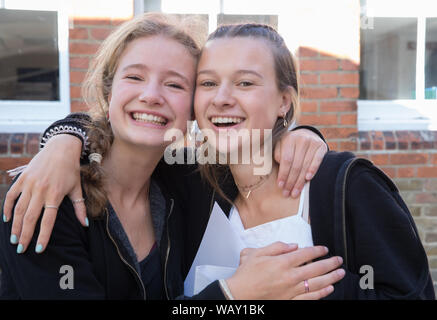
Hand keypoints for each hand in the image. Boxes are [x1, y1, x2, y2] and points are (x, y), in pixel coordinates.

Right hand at [3, 134, 85, 253]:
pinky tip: (7, 219)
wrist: (60, 148)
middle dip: (25, 235)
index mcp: (55, 195)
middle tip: (21, 249)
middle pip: (30, 218)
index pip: (48, 220)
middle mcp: (41, 190)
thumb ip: (80, 207)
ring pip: (19, 209)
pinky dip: (8, 207)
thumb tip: (85, 224)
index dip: (43, 236)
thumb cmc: (71, 170)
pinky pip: (11, 195)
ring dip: (16, 225)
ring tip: (14, 239)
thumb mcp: (77, 188)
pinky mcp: (22, 178)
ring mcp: (30, 184)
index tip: (38, 249)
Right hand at [226, 242, 344, 299]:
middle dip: (330, 263)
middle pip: (316, 268)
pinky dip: (322, 293)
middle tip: (339, 260)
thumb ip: (276, 247)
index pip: (306, 254)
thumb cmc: (246, 275)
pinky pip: (310, 297)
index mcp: (282, 262)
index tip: (324, 249)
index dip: (318, 250)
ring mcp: (292, 290)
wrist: (239, 295)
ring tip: (340, 273)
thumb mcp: (256, 253)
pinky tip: (329, 288)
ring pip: (317, 283)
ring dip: (331, 277)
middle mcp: (290, 276)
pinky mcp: (290, 300)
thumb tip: (293, 245)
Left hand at [274, 129, 326, 197]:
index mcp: (288, 139)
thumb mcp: (280, 146)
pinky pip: (317, 160)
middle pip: (296, 165)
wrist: (306, 135)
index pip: (286, 160)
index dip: (283, 174)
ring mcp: (312, 142)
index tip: (280, 185)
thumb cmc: (289, 145)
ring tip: (295, 192)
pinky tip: (308, 179)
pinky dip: (313, 170)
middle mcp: (301, 139)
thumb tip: (272, 168)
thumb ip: (276, 155)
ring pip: (306, 165)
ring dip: (300, 181)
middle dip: (291, 181)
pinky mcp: (321, 146)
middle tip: (287, 193)